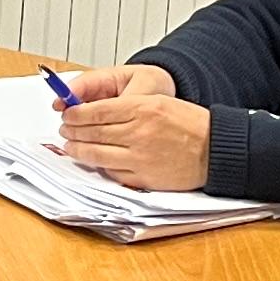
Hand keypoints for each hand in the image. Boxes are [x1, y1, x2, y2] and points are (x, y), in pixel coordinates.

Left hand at [55, 67, 209, 189]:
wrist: (214, 149)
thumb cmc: (189, 124)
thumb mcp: (159, 102)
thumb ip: (127, 106)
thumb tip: (93, 112)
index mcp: (143, 108)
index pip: (96, 111)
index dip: (76, 114)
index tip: (68, 115)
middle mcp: (139, 133)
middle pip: (93, 133)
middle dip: (73, 132)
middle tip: (65, 130)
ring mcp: (140, 158)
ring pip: (97, 155)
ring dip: (78, 151)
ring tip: (70, 147)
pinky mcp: (144, 178)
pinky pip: (112, 173)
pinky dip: (99, 166)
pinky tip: (93, 161)